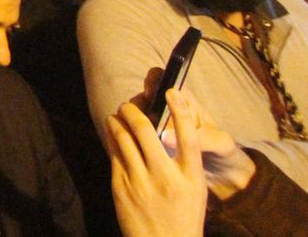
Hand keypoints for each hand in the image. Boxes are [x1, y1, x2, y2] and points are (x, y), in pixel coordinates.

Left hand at [106, 95, 206, 236]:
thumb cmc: (182, 215)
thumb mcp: (194, 189)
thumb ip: (183, 161)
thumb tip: (164, 128)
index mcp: (191, 178)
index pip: (188, 138)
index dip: (180, 111)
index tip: (172, 91)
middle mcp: (165, 178)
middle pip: (146, 130)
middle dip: (134, 109)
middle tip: (131, 102)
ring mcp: (140, 182)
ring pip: (123, 137)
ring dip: (119, 120)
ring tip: (119, 114)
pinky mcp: (120, 187)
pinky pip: (114, 153)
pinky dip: (113, 137)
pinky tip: (114, 131)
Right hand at [130, 70, 254, 200]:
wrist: (225, 175)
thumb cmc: (224, 152)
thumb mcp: (220, 144)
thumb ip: (200, 139)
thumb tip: (164, 137)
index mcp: (185, 102)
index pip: (162, 78)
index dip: (152, 82)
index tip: (149, 95)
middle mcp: (167, 110)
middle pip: (143, 97)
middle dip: (137, 106)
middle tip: (139, 122)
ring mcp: (158, 126)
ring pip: (136, 115)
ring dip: (132, 123)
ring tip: (135, 138)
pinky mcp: (152, 142)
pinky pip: (136, 133)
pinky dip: (131, 136)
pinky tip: (133, 147)